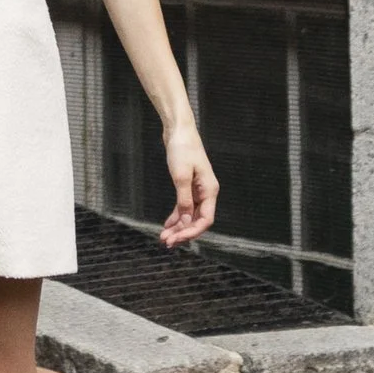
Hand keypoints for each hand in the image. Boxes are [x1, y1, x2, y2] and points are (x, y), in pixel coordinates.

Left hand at [158, 121, 217, 247]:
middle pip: (197, 220)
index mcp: (210, 191)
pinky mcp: (189, 185)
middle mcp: (206, 192)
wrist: (178, 130)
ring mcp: (198, 190)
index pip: (205, 220)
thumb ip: (184, 201)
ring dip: (178, 227)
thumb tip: (184, 222)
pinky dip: (176, 216)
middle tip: (166, 242)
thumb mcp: (181, 176)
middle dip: (183, 233)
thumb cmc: (182, 149)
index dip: (191, 232)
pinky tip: (167, 225)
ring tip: (164, 237)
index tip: (176, 239)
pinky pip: (184, 206)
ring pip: (189, 215)